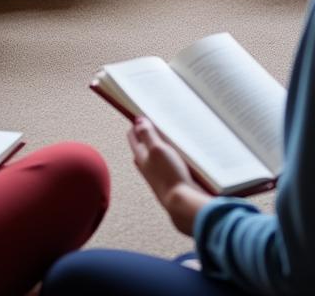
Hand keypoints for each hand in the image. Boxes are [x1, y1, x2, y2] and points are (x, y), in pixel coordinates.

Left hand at [128, 116, 208, 235]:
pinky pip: (164, 161)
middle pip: (142, 144)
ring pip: (152, 153)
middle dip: (144, 132)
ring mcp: (157, 172)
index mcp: (141, 156)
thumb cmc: (168, 175)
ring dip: (156, 142)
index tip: (140, 112)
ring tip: (163, 132)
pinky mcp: (169, 177)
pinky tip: (174, 151)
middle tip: (151, 119)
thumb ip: (147, 135)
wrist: (181, 202)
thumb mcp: (157, 149)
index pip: (133, 136)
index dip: (136, 123)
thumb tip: (138, 121)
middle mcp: (146, 164)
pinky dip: (166, 152)